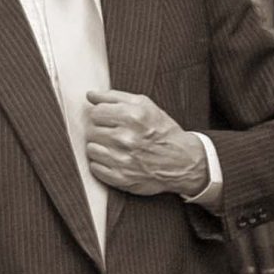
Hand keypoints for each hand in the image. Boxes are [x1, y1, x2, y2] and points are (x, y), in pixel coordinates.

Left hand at [82, 88, 210, 200]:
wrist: (182, 161)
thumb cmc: (162, 131)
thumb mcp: (145, 106)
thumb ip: (115, 97)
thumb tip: (90, 95)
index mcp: (132, 117)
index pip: (96, 112)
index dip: (101, 115)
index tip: (110, 119)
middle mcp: (126, 138)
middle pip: (91, 130)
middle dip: (101, 130)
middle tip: (115, 133)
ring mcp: (122, 160)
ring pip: (90, 149)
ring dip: (100, 147)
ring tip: (115, 147)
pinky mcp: (119, 178)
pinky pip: (95, 167)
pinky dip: (102, 164)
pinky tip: (116, 159)